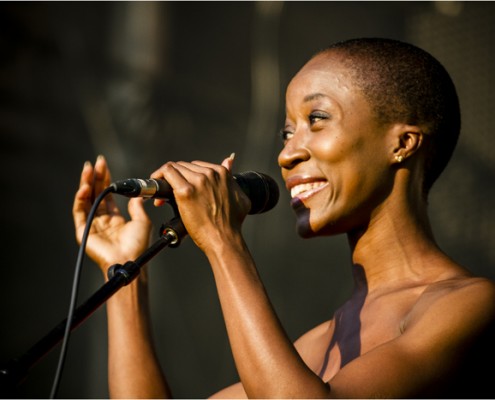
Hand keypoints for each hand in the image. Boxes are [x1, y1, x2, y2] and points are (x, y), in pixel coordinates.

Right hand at [72, 155, 151, 274]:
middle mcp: (101, 220)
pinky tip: (85, 187)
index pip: (107, 194)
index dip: (105, 179)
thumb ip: (137, 206)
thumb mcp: (142, 221)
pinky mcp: (83, 231)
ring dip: (86, 183)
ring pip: (86, 199)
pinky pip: (79, 211)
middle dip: (95, 177)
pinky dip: (80, 198)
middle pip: (96, 193)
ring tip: (88, 169)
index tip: (104, 165)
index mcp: (114, 218)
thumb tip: (138, 194)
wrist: (130, 259)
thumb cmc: (138, 245)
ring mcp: (91, 225)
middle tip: (96, 162)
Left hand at [150, 156, 250, 253]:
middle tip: (171, 194)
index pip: (197, 166)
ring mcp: (198, 181)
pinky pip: (167, 173)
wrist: (224, 239)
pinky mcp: (186, 191)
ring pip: (174, 168)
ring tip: (164, 196)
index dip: (187, 176)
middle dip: (176, 178)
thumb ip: (232, 178)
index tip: (183, 186)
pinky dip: (159, 177)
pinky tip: (156, 188)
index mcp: (221, 173)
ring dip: (166, 179)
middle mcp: (210, 174)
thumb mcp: (240, 196)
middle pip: (184, 166)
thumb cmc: (231, 224)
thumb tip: (229, 162)